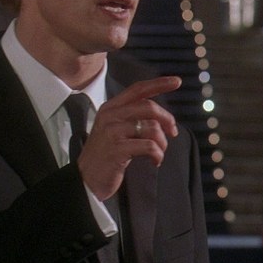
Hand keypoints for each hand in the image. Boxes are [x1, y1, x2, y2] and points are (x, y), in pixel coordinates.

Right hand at [77, 76, 180, 199]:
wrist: (86, 181)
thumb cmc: (106, 156)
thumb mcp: (115, 130)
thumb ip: (133, 118)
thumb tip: (162, 117)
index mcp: (111, 108)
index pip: (138, 89)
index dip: (159, 84)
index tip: (177, 81)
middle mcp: (110, 115)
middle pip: (149, 107)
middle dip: (167, 119)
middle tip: (173, 133)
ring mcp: (113, 131)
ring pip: (152, 127)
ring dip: (162, 143)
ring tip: (159, 153)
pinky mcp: (118, 148)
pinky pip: (149, 146)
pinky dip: (158, 155)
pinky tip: (155, 162)